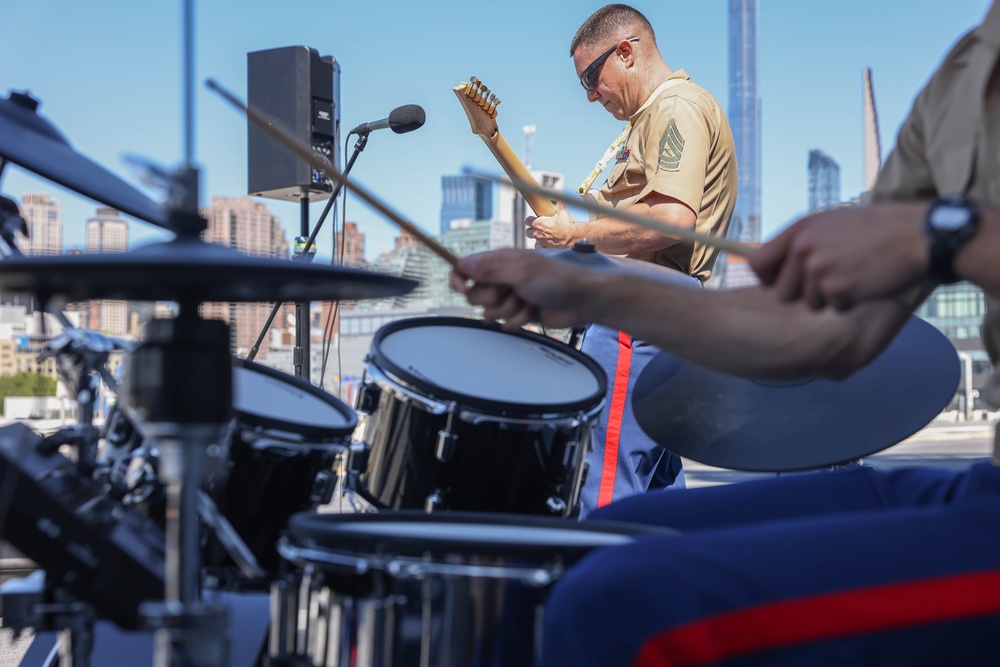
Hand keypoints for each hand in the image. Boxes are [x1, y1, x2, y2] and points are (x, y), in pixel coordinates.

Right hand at [449, 249, 591, 329]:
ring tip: (527, 301)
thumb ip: (489, 270)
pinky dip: (518, 320)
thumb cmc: (557, 279)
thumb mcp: (520, 271)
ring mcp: (510, 296)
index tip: (460, 288)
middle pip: (474, 294)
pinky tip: (533, 311)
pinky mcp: (518, 313)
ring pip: (489, 311)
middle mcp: (502, 278)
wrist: (581, 301)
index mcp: (500, 262)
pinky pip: (504, 322)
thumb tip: (462, 264)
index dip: (458, 278)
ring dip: (508, 310)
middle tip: (508, 293)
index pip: (466, 268)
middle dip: (490, 299)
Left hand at [525, 201, 577, 248]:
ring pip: (534, 240)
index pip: (527, 221)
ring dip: (536, 238)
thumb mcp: (562, 212)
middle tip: (538, 227)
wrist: (574, 235)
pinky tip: (547, 242)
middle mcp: (537, 233)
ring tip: (543, 235)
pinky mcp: (546, 248)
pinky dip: (542, 245)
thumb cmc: (567, 224)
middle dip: (531, 229)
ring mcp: (541, 242)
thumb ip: (559, 205)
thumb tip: (559, 201)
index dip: (530, 219)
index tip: (533, 219)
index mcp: (538, 223)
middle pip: (527, 232)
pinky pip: (540, 247)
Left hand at [749, 202, 928, 309]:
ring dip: (829, 298)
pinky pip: (834, 308)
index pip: (757, 264)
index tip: (780, 282)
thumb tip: (770, 267)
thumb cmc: (875, 229)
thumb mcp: (830, 223)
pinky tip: (866, 281)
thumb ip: (800, 242)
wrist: (916, 234)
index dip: (767, 279)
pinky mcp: (839, 289)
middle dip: (803, 294)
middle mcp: (804, 249)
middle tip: (829, 281)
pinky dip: (850, 302)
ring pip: (809, 304)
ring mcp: (820, 269)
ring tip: (853, 274)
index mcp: (799, 230)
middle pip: (782, 293)